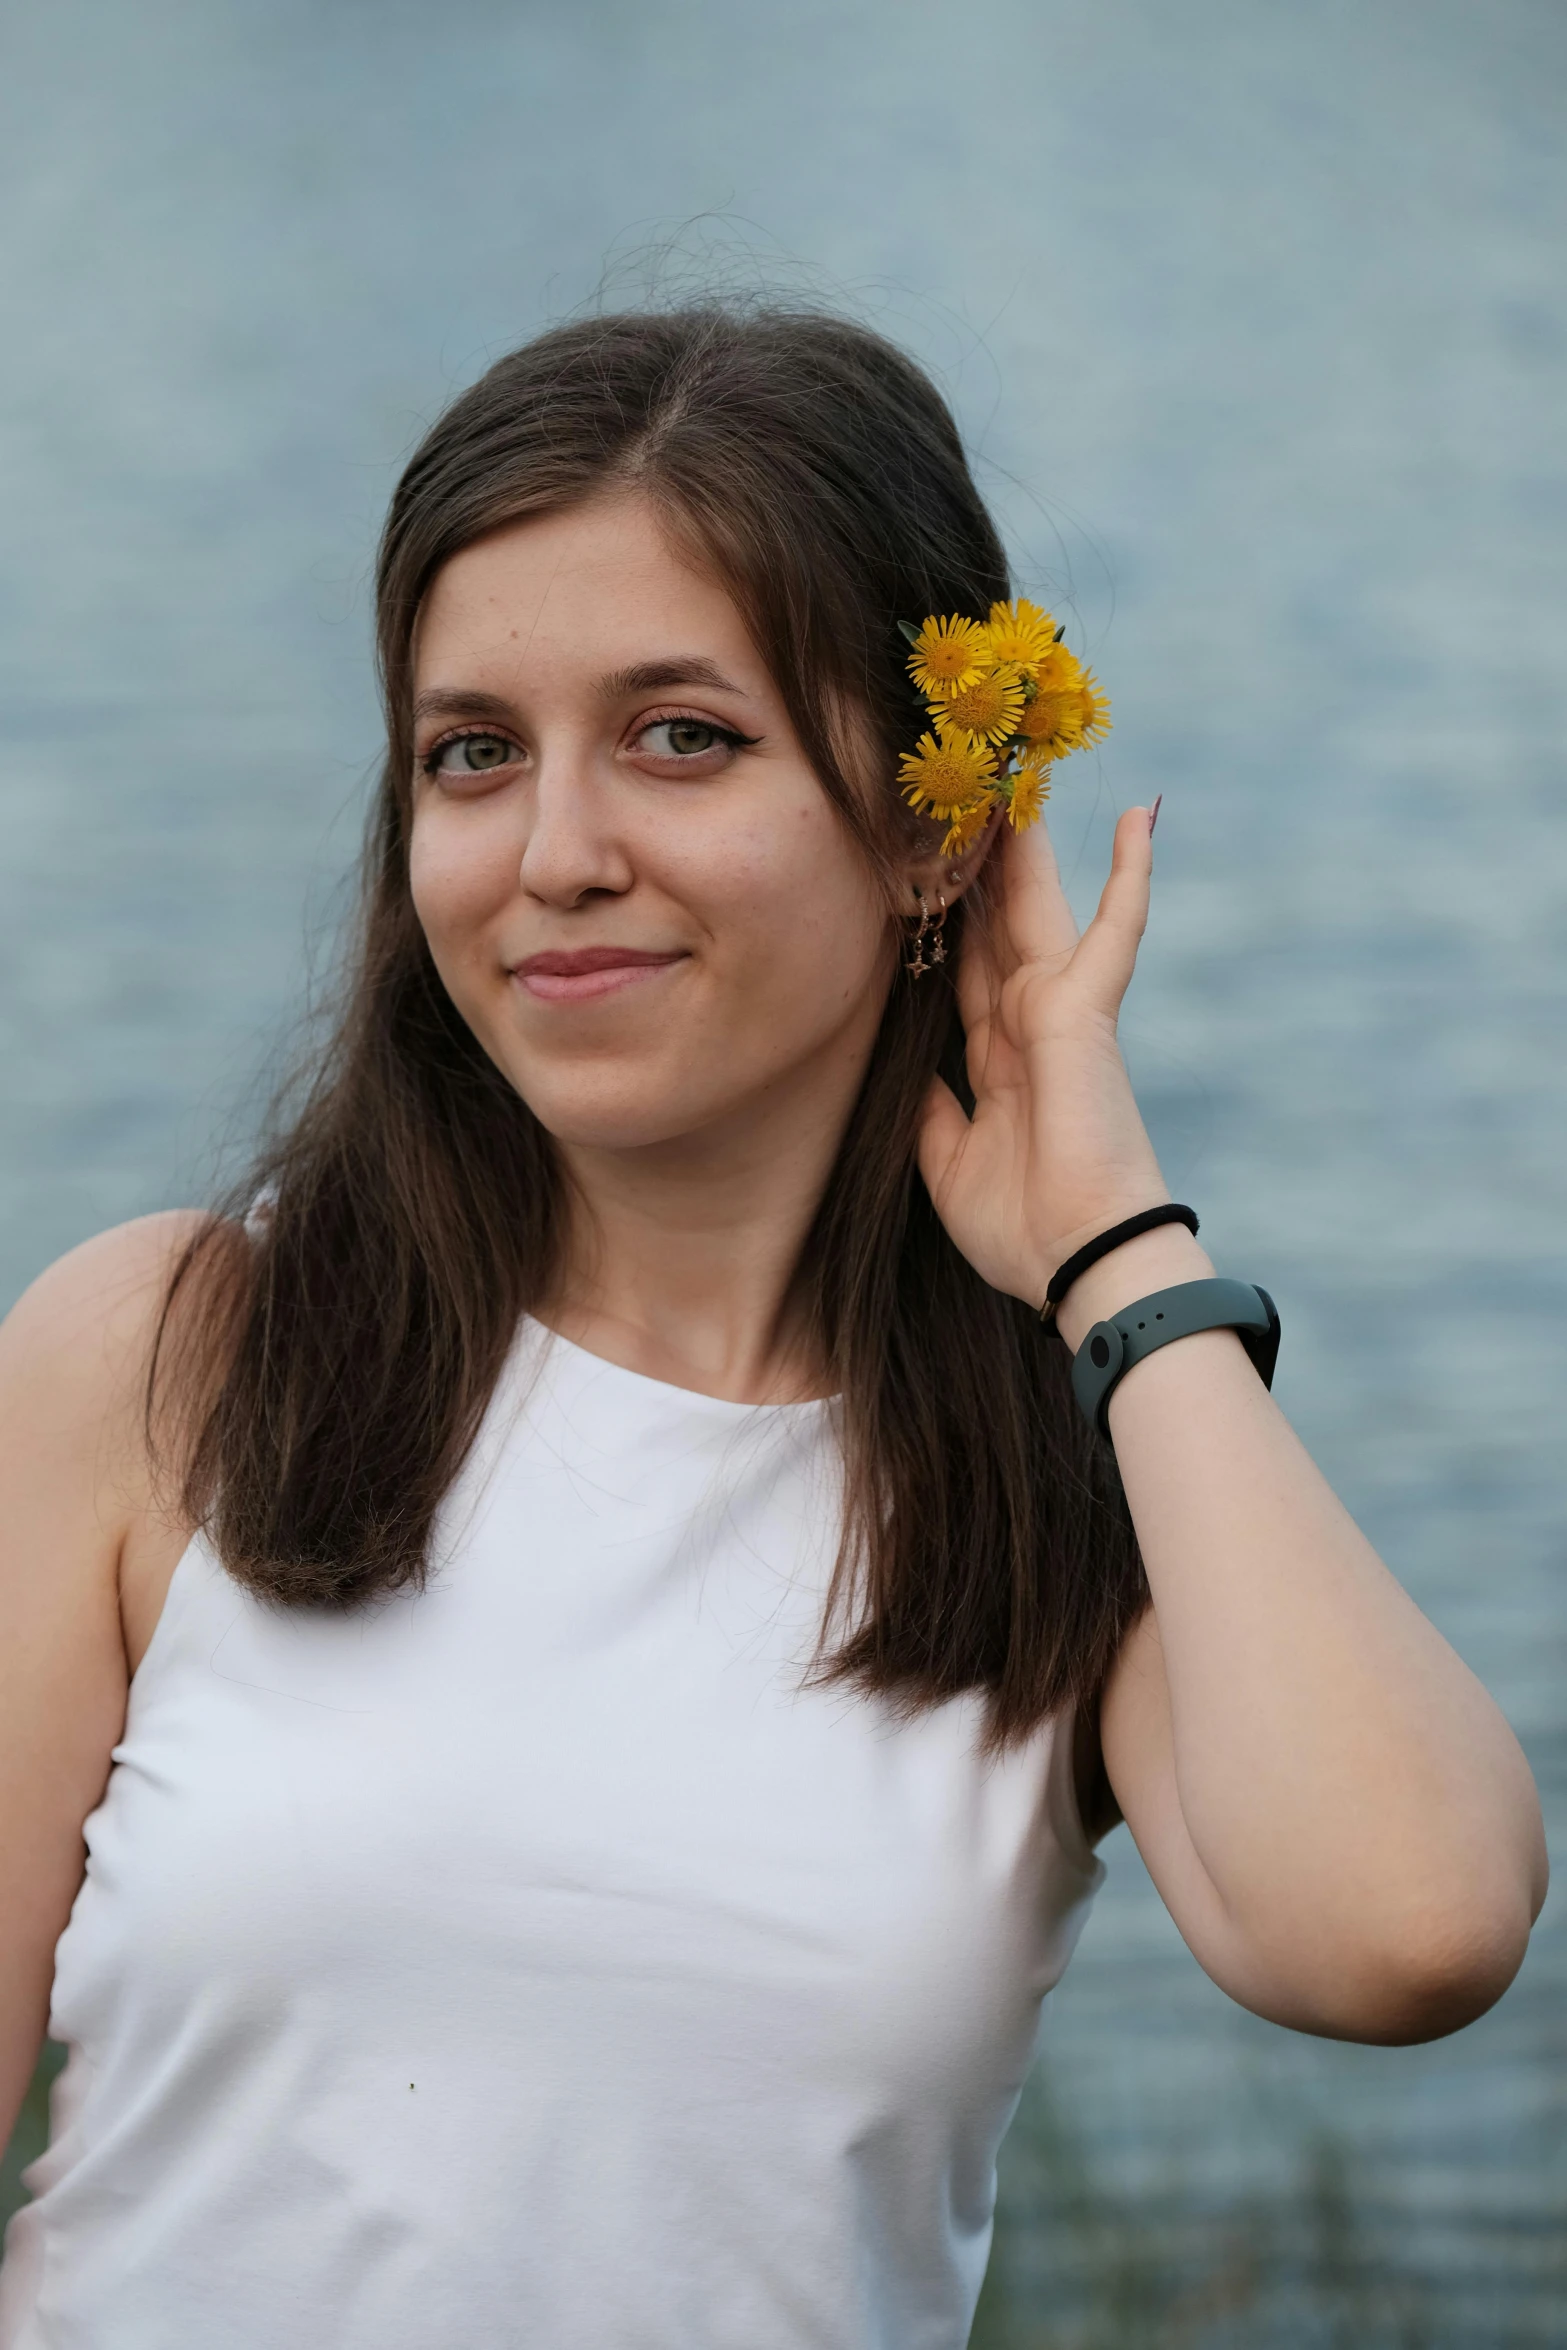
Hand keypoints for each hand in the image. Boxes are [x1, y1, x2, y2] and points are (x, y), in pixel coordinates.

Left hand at [917, 804, 1171, 1313]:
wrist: (1077, 1259)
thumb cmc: (1021, 1226)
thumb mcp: (945, 1162)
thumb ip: (928, 1104)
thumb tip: (905, 1064)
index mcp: (996, 1058)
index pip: (959, 971)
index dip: (940, 924)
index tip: (917, 871)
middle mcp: (1027, 1022)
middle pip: (991, 923)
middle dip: (975, 865)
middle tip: (960, 795)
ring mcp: (1059, 1010)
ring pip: (1035, 905)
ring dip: (1024, 845)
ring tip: (1013, 775)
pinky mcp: (1087, 1008)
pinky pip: (1116, 926)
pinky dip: (1130, 873)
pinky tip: (1140, 814)